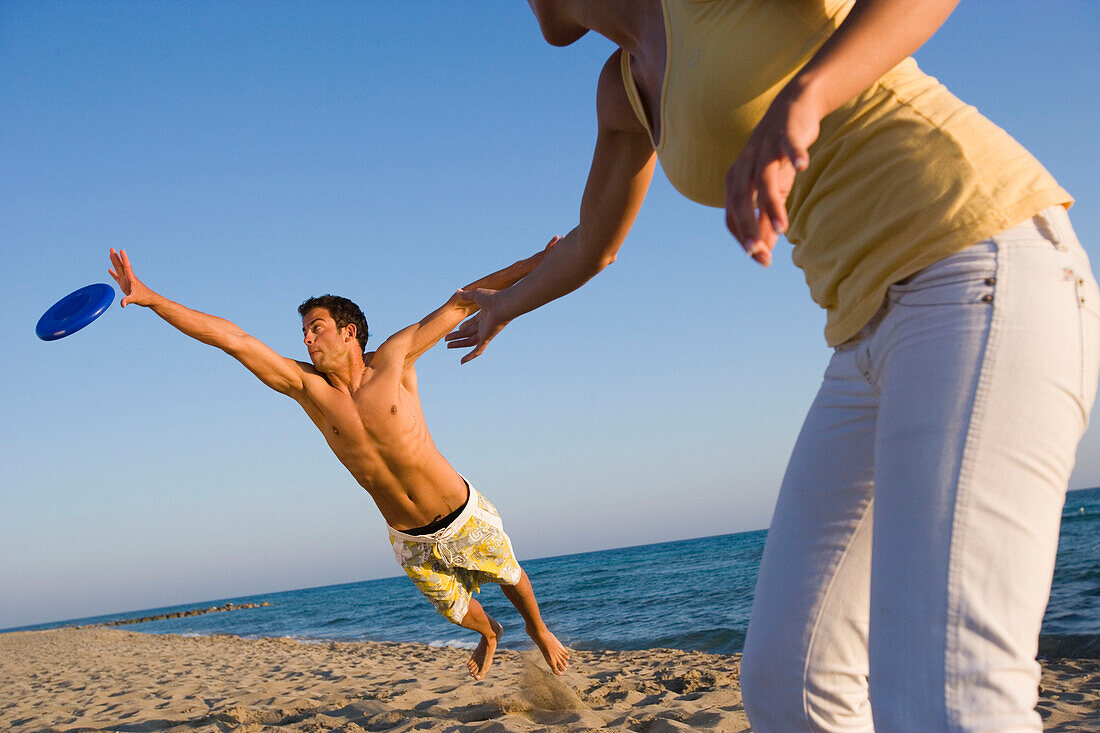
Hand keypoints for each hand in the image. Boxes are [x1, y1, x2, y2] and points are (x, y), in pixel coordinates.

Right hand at [108, 248, 155, 306]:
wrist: (149, 300)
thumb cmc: (144, 298)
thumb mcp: (135, 299)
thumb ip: (128, 300)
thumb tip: (122, 304)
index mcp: (131, 278)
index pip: (127, 266)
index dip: (124, 258)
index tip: (121, 250)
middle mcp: (128, 278)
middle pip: (121, 265)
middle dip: (116, 257)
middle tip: (112, 249)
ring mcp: (126, 281)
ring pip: (119, 269)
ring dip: (115, 262)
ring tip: (111, 254)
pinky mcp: (125, 285)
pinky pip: (117, 277)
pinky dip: (113, 273)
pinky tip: (109, 269)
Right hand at [444, 289, 508, 363]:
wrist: (503, 304)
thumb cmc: (492, 297)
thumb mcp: (476, 295)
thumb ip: (466, 295)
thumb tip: (457, 291)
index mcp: (484, 315)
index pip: (472, 323)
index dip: (463, 327)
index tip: (457, 328)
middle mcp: (485, 325)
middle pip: (468, 333)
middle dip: (457, 336)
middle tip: (447, 340)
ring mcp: (486, 332)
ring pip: (470, 341)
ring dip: (459, 344)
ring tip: (448, 346)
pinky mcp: (486, 338)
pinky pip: (478, 350)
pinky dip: (470, 356)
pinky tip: (462, 362)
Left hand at [724, 86, 821, 265]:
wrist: (793, 107)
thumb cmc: (778, 155)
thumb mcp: (772, 188)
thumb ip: (766, 217)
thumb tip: (764, 249)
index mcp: (736, 181)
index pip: (733, 215)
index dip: (745, 238)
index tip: (761, 259)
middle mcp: (744, 166)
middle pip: (741, 201)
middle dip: (749, 228)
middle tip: (758, 252)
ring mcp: (763, 149)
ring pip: (764, 180)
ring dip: (772, 205)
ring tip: (783, 228)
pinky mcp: (784, 134)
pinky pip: (788, 146)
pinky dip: (795, 154)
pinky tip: (805, 166)